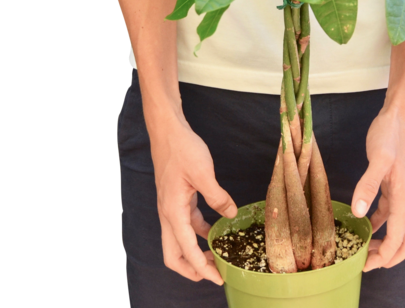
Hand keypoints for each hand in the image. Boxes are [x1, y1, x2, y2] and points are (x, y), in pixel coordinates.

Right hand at [149, 117, 237, 284]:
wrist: (168, 132)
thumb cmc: (183, 149)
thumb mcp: (204, 173)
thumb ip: (218, 196)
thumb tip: (230, 215)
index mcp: (173, 211)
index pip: (186, 250)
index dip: (202, 268)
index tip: (218, 278)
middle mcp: (168, 213)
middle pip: (174, 254)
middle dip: (192, 269)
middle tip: (214, 274)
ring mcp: (170, 207)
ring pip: (179, 240)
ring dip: (195, 252)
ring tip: (216, 255)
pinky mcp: (176, 199)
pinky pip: (185, 223)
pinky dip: (198, 232)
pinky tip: (213, 230)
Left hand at [351, 107, 404, 270]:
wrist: (401, 116)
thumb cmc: (391, 135)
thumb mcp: (378, 157)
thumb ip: (368, 184)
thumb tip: (358, 212)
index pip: (398, 239)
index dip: (384, 257)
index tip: (365, 265)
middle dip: (390, 257)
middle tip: (367, 263)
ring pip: (401, 229)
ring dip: (386, 242)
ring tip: (364, 248)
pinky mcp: (397, 186)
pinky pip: (392, 213)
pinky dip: (381, 224)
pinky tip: (366, 223)